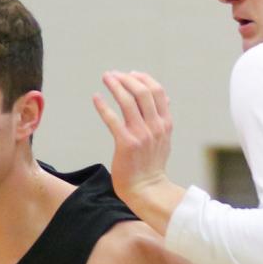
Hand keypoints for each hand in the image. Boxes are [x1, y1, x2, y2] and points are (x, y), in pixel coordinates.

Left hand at [92, 71, 181, 227]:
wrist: (147, 189)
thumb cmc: (152, 166)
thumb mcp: (164, 140)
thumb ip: (162, 119)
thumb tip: (166, 99)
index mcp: (165, 124)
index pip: (157, 91)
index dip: (143, 79)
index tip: (130, 74)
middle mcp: (155, 127)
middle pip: (142, 92)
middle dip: (126, 78)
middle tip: (113, 74)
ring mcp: (141, 134)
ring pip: (128, 101)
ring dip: (115, 86)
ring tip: (105, 78)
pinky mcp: (126, 143)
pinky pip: (113, 119)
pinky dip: (103, 106)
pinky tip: (96, 98)